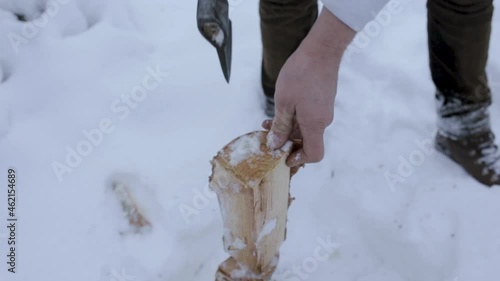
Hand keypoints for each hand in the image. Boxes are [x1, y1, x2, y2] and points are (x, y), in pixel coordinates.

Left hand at [263, 8, 354, 166]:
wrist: (321, 51)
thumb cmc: (301, 75)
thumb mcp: (284, 102)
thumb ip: (280, 126)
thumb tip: (277, 145)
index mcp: (315, 124)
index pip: (315, 154)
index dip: (300, 160)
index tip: (284, 156)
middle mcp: (322, 121)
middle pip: (307, 141)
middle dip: (286, 142)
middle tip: (267, 137)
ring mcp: (323, 110)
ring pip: (305, 128)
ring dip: (287, 129)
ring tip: (267, 122)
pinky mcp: (322, 101)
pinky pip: (308, 117)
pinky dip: (294, 118)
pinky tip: (280, 109)